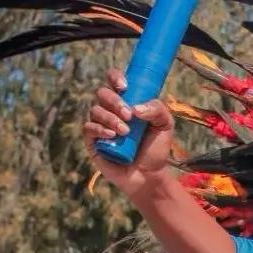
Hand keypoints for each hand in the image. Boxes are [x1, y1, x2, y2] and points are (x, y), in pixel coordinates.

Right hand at [82, 68, 175, 199]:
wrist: (149, 175)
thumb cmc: (156, 149)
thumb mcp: (165, 125)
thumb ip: (158, 109)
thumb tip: (136, 108)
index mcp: (127, 102)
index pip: (115, 81)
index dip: (116, 77)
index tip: (125, 86)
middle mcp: (111, 111)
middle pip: (103, 93)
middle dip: (115, 101)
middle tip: (129, 115)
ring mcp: (100, 125)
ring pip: (95, 110)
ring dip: (111, 118)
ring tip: (126, 131)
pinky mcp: (92, 141)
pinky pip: (88, 128)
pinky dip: (100, 129)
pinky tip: (112, 135)